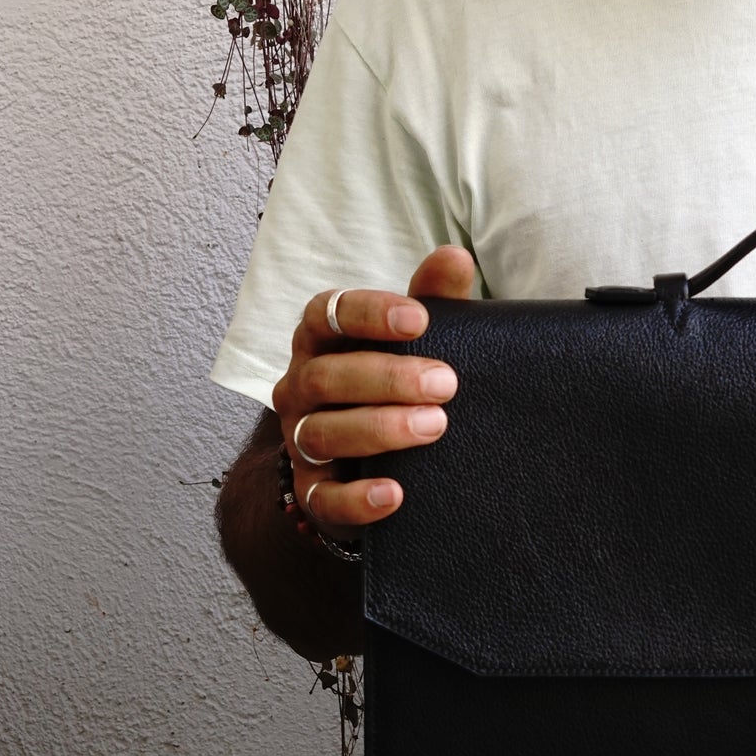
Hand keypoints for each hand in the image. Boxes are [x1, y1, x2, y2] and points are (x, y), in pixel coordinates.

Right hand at [270, 245, 478, 536]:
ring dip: (379, 428)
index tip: (420, 318)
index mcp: (322, 341)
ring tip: (434, 425)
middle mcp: (302, 386)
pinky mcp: (313, 492)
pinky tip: (396, 493)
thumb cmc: (393, 382)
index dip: (370, 314)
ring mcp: (301, 440)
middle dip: (387, 377)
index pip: (328, 313)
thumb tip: (453, 257)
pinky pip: (325, 498)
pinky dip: (357, 498)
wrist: (366, 460)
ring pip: (322, 432)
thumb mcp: (415, 341)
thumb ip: (433, 300)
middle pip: (327, 376)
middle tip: (446, 383)